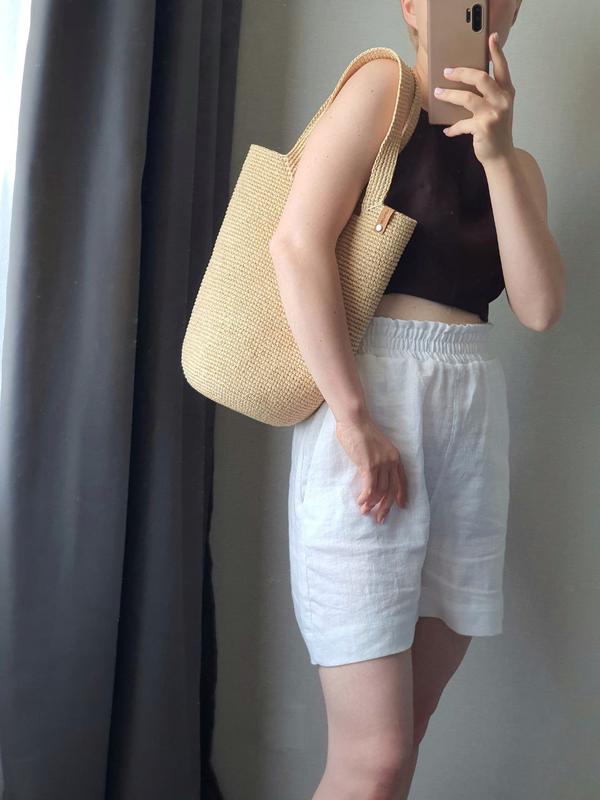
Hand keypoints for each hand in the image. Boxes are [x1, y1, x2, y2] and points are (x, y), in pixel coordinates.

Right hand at [335, 414, 407, 523]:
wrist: (355, 420)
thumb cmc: (361, 430)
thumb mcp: (376, 445)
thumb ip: (377, 458)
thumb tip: (372, 471)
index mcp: (395, 456)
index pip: (401, 480)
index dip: (401, 494)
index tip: (400, 506)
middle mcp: (391, 461)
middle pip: (392, 489)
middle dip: (386, 506)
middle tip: (380, 518)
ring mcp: (381, 463)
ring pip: (380, 491)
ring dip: (372, 504)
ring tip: (365, 512)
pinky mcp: (369, 465)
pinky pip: (370, 487)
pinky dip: (366, 497)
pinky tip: (361, 503)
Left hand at [433, 31, 515, 165]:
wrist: (501, 156)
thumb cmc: (496, 130)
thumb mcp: (498, 108)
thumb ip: (489, 94)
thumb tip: (465, 82)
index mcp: (507, 92)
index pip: (502, 67)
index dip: (496, 52)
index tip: (491, 37)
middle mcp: (502, 100)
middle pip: (481, 78)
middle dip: (461, 73)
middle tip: (447, 71)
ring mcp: (493, 114)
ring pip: (467, 98)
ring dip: (449, 95)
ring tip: (438, 93)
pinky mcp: (483, 128)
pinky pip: (461, 124)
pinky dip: (453, 128)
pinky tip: (447, 131)